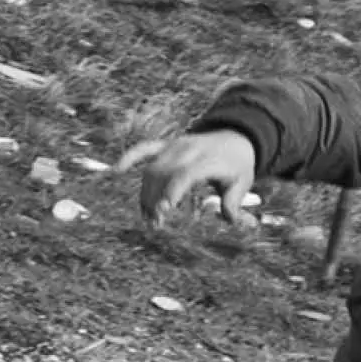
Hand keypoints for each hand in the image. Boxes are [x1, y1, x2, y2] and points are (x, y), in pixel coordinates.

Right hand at [115, 130, 259, 226]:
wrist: (236, 137)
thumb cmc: (237, 165)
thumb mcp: (243, 183)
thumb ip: (234, 202)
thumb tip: (229, 221)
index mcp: (208, 159)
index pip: (185, 174)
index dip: (172, 191)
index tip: (163, 210)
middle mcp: (188, 150)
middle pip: (163, 173)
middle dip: (155, 199)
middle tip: (155, 224)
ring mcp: (175, 146)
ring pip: (152, 168)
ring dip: (145, 192)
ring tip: (147, 216)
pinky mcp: (167, 145)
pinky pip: (145, 148)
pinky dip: (130, 157)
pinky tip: (117, 170)